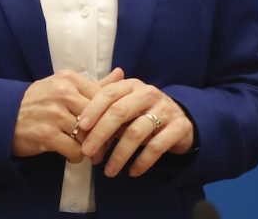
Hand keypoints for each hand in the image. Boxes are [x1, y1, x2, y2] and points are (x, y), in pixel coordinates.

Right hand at [11, 68, 123, 161]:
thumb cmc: (39, 101)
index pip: (104, 97)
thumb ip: (94, 83)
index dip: (112, 114)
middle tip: (108, 143)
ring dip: (93, 148)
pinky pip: (74, 150)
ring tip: (93, 152)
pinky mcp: (46, 135)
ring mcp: (54, 114)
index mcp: (70, 79)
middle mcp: (63, 94)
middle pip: (99, 116)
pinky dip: (77, 156)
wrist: (2, 115)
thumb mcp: (64, 85)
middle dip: (106, 133)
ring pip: (88, 135)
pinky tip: (73, 155)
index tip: (115, 125)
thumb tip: (121, 74)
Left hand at [77, 75, 194, 177]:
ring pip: (137, 132)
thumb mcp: (125, 106)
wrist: (181, 120)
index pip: (110, 93)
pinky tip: (132, 172)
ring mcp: (166, 109)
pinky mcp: (179, 127)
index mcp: (133, 85)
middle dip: (100, 133)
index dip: (93, 109)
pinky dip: (142, 161)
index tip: (80, 127)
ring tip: (108, 172)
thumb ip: (103, 108)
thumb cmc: (143, 114)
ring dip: (119, 154)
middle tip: (87, 152)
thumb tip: (77, 121)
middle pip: (120, 111)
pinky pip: (157, 146)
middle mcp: (149, 94)